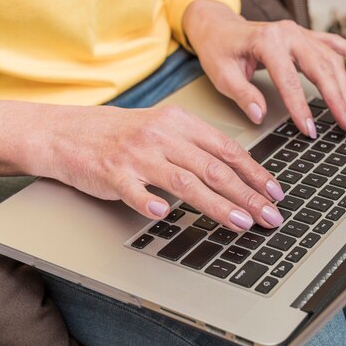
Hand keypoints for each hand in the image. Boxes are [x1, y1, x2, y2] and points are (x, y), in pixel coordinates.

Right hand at [0, 101, 285, 231]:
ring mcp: (137, 154)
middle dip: (247, 194)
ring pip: (184, 181)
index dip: (254, 172)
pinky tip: (165, 216)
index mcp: (179, 122)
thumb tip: (236, 174)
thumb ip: (195, 147)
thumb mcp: (163, 128)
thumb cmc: (121, 134)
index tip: (275, 192)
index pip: (226, 148)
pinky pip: (135, 191)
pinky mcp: (113, 173)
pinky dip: (150, 203)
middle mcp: (162, 135)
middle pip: (212, 167)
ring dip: (216, 204)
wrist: (70, 132)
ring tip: (240, 222)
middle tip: (269, 215)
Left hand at [183, 0, 345, 137]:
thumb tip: (259, 115)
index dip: (301, 107)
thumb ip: (243, 95)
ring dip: (344, 85)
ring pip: (330, 58)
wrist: (218, 26)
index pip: (290, 80)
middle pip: (320, 67)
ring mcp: (298, 32)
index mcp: (267, 41)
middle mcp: (287, 33)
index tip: (310, 129)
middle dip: (335, 98)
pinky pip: (331, 42)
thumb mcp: (222, 75)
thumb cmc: (219, 50)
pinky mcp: (302, 35)